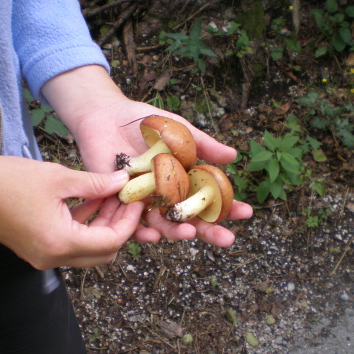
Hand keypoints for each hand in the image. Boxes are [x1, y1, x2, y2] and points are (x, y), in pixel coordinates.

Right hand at [0, 154, 143, 268]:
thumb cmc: (8, 179)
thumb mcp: (59, 177)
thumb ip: (96, 183)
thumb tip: (123, 181)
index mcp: (61, 243)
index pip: (111, 242)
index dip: (129, 221)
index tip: (137, 200)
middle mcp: (54, 258)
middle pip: (103, 253)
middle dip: (119, 226)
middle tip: (126, 199)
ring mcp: (44, 258)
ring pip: (88, 250)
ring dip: (103, 226)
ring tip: (111, 195)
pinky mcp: (37, 250)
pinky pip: (71, 244)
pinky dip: (84, 227)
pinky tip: (91, 201)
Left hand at [42, 66, 252, 246]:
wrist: (107, 114)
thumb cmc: (145, 123)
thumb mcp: (179, 131)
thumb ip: (203, 145)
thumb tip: (233, 156)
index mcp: (182, 181)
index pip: (208, 200)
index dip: (228, 208)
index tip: (246, 212)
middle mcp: (165, 195)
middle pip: (189, 218)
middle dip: (209, 231)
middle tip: (228, 240)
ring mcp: (143, 200)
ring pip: (162, 224)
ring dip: (176, 232)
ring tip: (190, 233)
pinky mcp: (119, 201)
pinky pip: (130, 223)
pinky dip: (141, 231)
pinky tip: (153, 235)